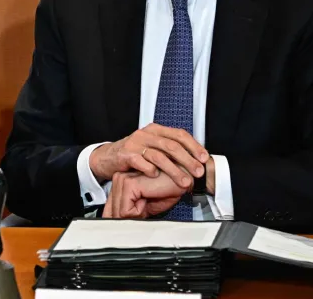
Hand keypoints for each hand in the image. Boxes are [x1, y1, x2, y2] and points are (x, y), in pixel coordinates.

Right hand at [88, 123, 207, 189]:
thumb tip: (194, 160)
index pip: (179, 134)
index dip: (194, 146)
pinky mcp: (125, 154)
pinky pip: (140, 161)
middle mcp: (146, 134)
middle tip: (198, 172)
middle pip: (171, 145)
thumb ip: (170, 151)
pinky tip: (156, 176)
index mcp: (156, 130)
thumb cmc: (134, 154)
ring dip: (174, 170)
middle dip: (188, 160)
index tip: (204, 158)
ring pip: (159, 156)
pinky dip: (150, 170)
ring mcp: (135, 143)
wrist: (108, 157)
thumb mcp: (153, 148)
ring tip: (183, 181)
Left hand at [103, 171, 184, 218]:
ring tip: (149, 200)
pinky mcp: (130, 184)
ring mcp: (122, 179)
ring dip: (136, 213)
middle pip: (112, 211)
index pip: (110, 207)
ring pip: (118, 213)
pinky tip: (150, 198)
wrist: (184, 177)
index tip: (139, 213)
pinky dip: (140, 211)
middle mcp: (119, 178)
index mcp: (121, 181)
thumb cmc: (168, 187)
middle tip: (147, 205)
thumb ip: (129, 210)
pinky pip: (126, 211)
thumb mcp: (145, 203)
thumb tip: (115, 221)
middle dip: (129, 217)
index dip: (122, 217)